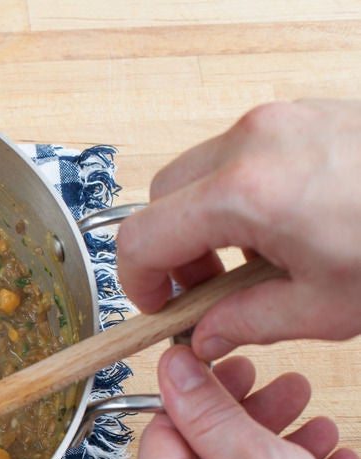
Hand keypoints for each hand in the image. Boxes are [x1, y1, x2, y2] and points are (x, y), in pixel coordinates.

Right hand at [116, 99, 360, 360]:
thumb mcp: (326, 306)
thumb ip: (246, 322)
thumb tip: (205, 335)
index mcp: (244, 193)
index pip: (141, 238)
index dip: (138, 283)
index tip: (160, 309)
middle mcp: (251, 143)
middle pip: (162, 200)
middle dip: (172, 251)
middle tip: (206, 292)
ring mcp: (278, 121)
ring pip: (198, 176)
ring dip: (205, 224)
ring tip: (254, 264)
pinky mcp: (304, 116)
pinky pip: (240, 157)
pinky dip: (240, 198)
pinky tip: (284, 231)